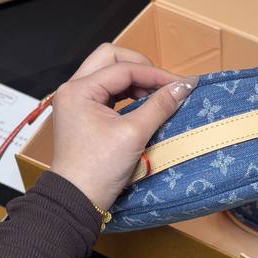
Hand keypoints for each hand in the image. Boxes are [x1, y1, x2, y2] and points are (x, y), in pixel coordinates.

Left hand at [50, 43, 196, 209]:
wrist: (77, 199)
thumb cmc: (98, 169)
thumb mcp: (134, 134)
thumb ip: (159, 106)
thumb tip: (183, 87)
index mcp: (79, 90)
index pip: (124, 69)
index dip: (155, 74)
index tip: (181, 84)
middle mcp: (74, 89)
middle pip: (111, 58)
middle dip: (141, 66)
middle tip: (163, 83)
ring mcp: (77, 100)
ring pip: (109, 71)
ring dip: (134, 78)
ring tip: (156, 94)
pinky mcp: (83, 112)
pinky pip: (108, 89)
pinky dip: (127, 91)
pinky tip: (143, 102)